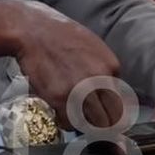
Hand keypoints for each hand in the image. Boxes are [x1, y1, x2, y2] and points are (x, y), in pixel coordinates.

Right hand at [0, 0, 123, 130]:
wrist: (31, 29)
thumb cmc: (58, 34)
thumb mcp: (92, 45)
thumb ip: (103, 69)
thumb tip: (109, 89)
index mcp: (110, 66)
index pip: (122, 101)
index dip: (113, 112)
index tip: (106, 115)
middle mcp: (99, 80)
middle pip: (112, 118)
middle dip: (103, 124)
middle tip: (93, 122)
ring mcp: (80, 90)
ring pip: (93, 124)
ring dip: (84, 124)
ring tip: (75, 114)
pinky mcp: (60, 98)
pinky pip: (69, 122)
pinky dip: (65, 121)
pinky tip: (59, 110)